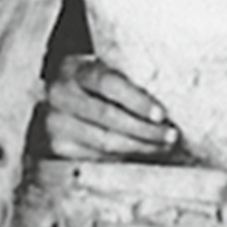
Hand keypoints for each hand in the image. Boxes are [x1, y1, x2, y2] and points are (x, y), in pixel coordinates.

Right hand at [39, 56, 178, 162]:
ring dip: (139, 146)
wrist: (59, 99)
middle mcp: (60, 94)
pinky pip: (97, 157)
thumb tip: (169, 97)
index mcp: (74, 68)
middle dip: (144, 129)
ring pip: (104, 142)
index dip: (136, 100)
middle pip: (107, 116)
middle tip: (170, 135)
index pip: (107, 83)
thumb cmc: (91, 83)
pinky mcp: (58, 147)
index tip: (161, 114)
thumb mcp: (102, 70)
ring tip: (163, 146)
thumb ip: (126, 78)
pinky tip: (142, 153)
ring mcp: (55, 123)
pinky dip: (124, 157)